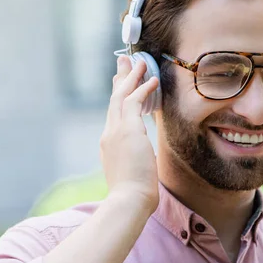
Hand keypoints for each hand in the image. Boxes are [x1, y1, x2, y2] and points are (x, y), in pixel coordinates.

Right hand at [99, 56, 159, 212]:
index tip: (122, 83)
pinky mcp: (128, 131)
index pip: (114, 114)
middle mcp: (109, 134)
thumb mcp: (133, 169)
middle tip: (125, 61)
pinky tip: (153, 80)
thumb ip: (136, 157)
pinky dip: (143, 89)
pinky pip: (135, 102)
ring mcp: (116, 131)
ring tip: (140, 62)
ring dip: (132, 77)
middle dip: (120, 79)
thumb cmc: (134, 193)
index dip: (118, 96)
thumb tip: (145, 154)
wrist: (128, 201)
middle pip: (114, 99)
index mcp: (109, 144)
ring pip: (121, 96)